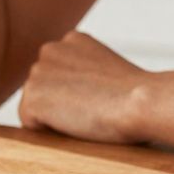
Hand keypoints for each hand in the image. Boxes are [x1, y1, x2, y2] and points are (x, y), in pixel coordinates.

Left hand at [18, 31, 150, 143]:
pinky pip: (31, 124)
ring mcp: (38, 71)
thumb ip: (85, 74)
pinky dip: (49, 132)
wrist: (142, 102)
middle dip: (62, 105)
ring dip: (56, 118)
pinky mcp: (32, 96)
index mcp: (71, 40)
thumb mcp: (108, 71)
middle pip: (44, 90)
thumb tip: (70, 96)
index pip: (59, 76)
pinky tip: (76, 123)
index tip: (102, 97)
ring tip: (87, 114)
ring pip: (36, 108)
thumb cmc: (137, 96)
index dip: (78, 96)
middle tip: (95, 108)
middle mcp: (50, 49)